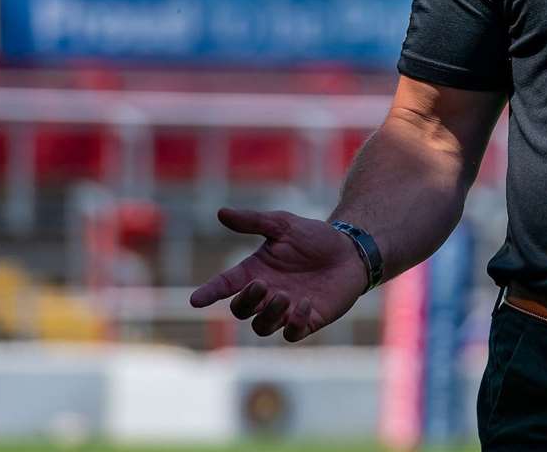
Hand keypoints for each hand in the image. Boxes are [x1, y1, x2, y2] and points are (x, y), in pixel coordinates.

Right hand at [189, 208, 368, 341]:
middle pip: (240, 310)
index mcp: (255, 271)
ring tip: (284, 295)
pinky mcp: (307, 320)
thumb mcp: (284, 224)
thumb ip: (254, 221)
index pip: (225, 285)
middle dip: (246, 301)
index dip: (209, 293)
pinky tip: (305, 305)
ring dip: (269, 314)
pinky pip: (291, 334)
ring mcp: (285, 310)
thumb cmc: (315, 237)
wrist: (350, 250)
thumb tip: (221, 212)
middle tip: (261, 284)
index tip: (196, 300)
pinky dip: (293, 323)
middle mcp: (266, 294)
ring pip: (262, 326)